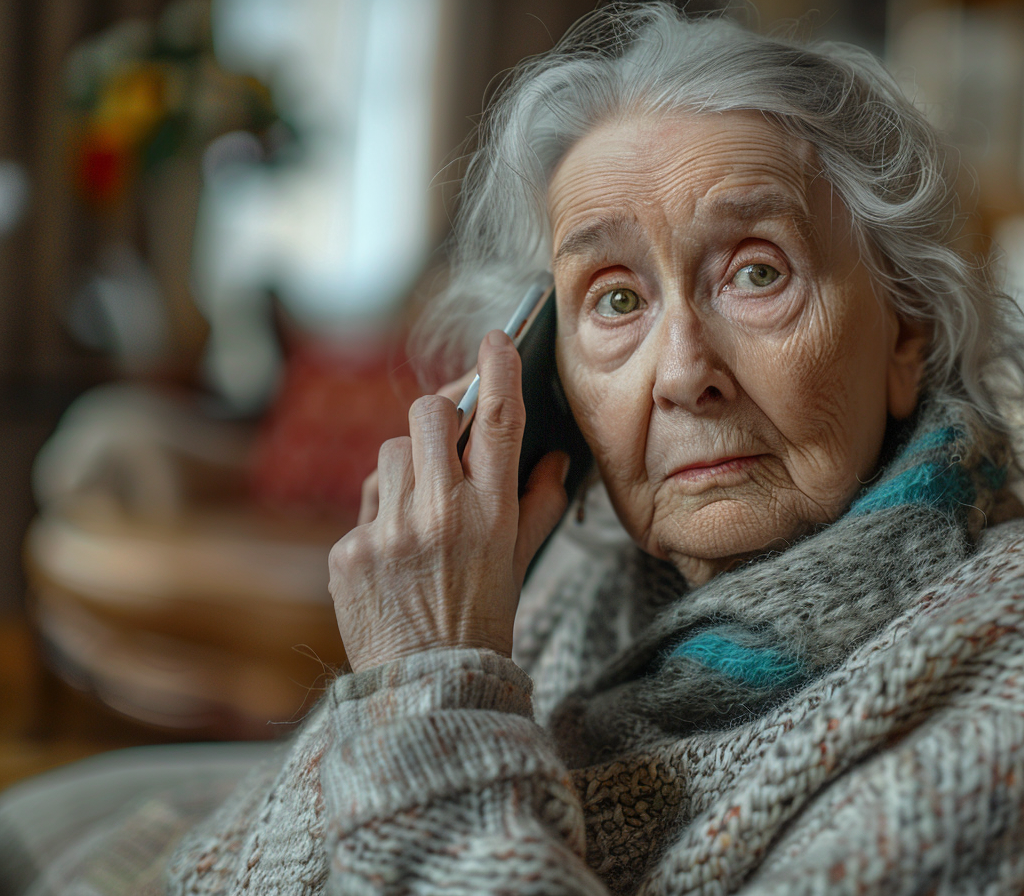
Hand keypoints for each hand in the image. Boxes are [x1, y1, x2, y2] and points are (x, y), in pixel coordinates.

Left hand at [329, 330, 570, 671]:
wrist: (428, 691)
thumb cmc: (482, 624)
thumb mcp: (519, 563)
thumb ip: (538, 503)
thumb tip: (554, 455)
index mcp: (491, 516)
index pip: (499, 422)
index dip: (498, 369)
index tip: (498, 338)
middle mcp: (439, 516)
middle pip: (428, 415)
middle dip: (438, 413)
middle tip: (449, 432)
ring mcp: (388, 533)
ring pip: (389, 454)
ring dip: (406, 467)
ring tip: (421, 508)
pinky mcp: (349, 552)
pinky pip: (364, 505)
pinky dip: (381, 516)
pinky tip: (396, 554)